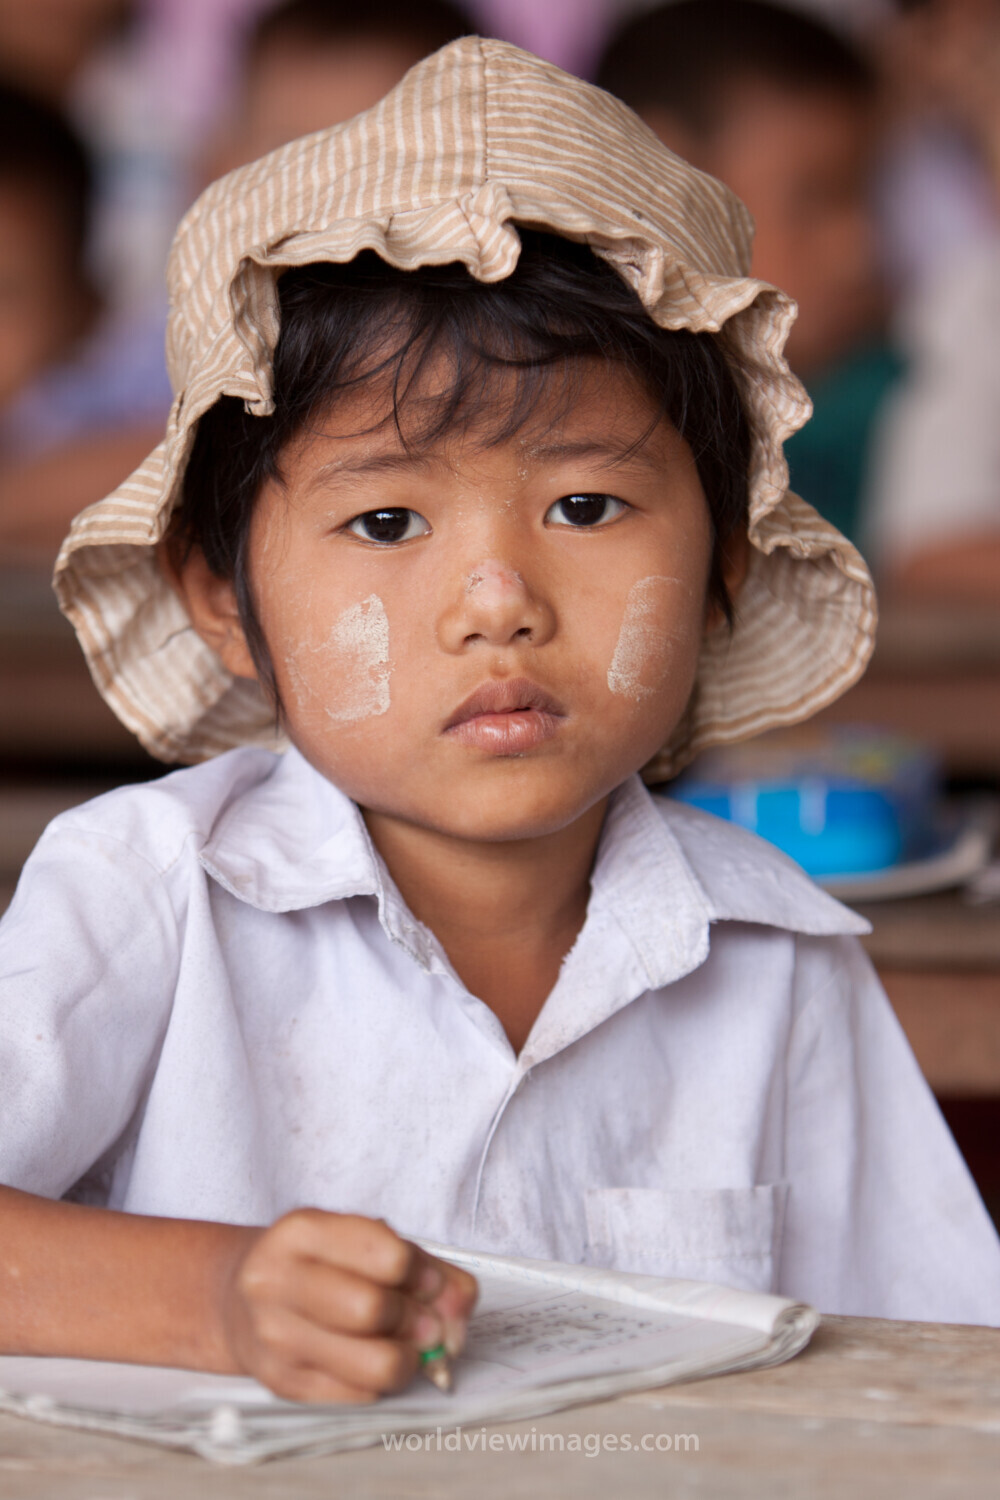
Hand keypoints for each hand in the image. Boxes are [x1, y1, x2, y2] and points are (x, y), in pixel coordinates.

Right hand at [217, 1210, 477, 1402]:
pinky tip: (374, 1360)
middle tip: (426, 1323)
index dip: (423, 1274)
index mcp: (300, 1231)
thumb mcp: (362, 1240)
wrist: (241, 1297)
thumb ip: (423, 1264)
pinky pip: (358, 1395)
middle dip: (416, 1320)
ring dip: (407, 1358)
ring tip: (408, 1347)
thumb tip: (461, 1304)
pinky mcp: (280, 1382)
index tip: (430, 1283)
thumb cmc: (317, 1264)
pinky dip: (382, 1382)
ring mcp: (274, 1335)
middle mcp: (276, 1280)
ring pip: (371, 1363)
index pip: (385, 1253)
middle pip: (373, 1310)